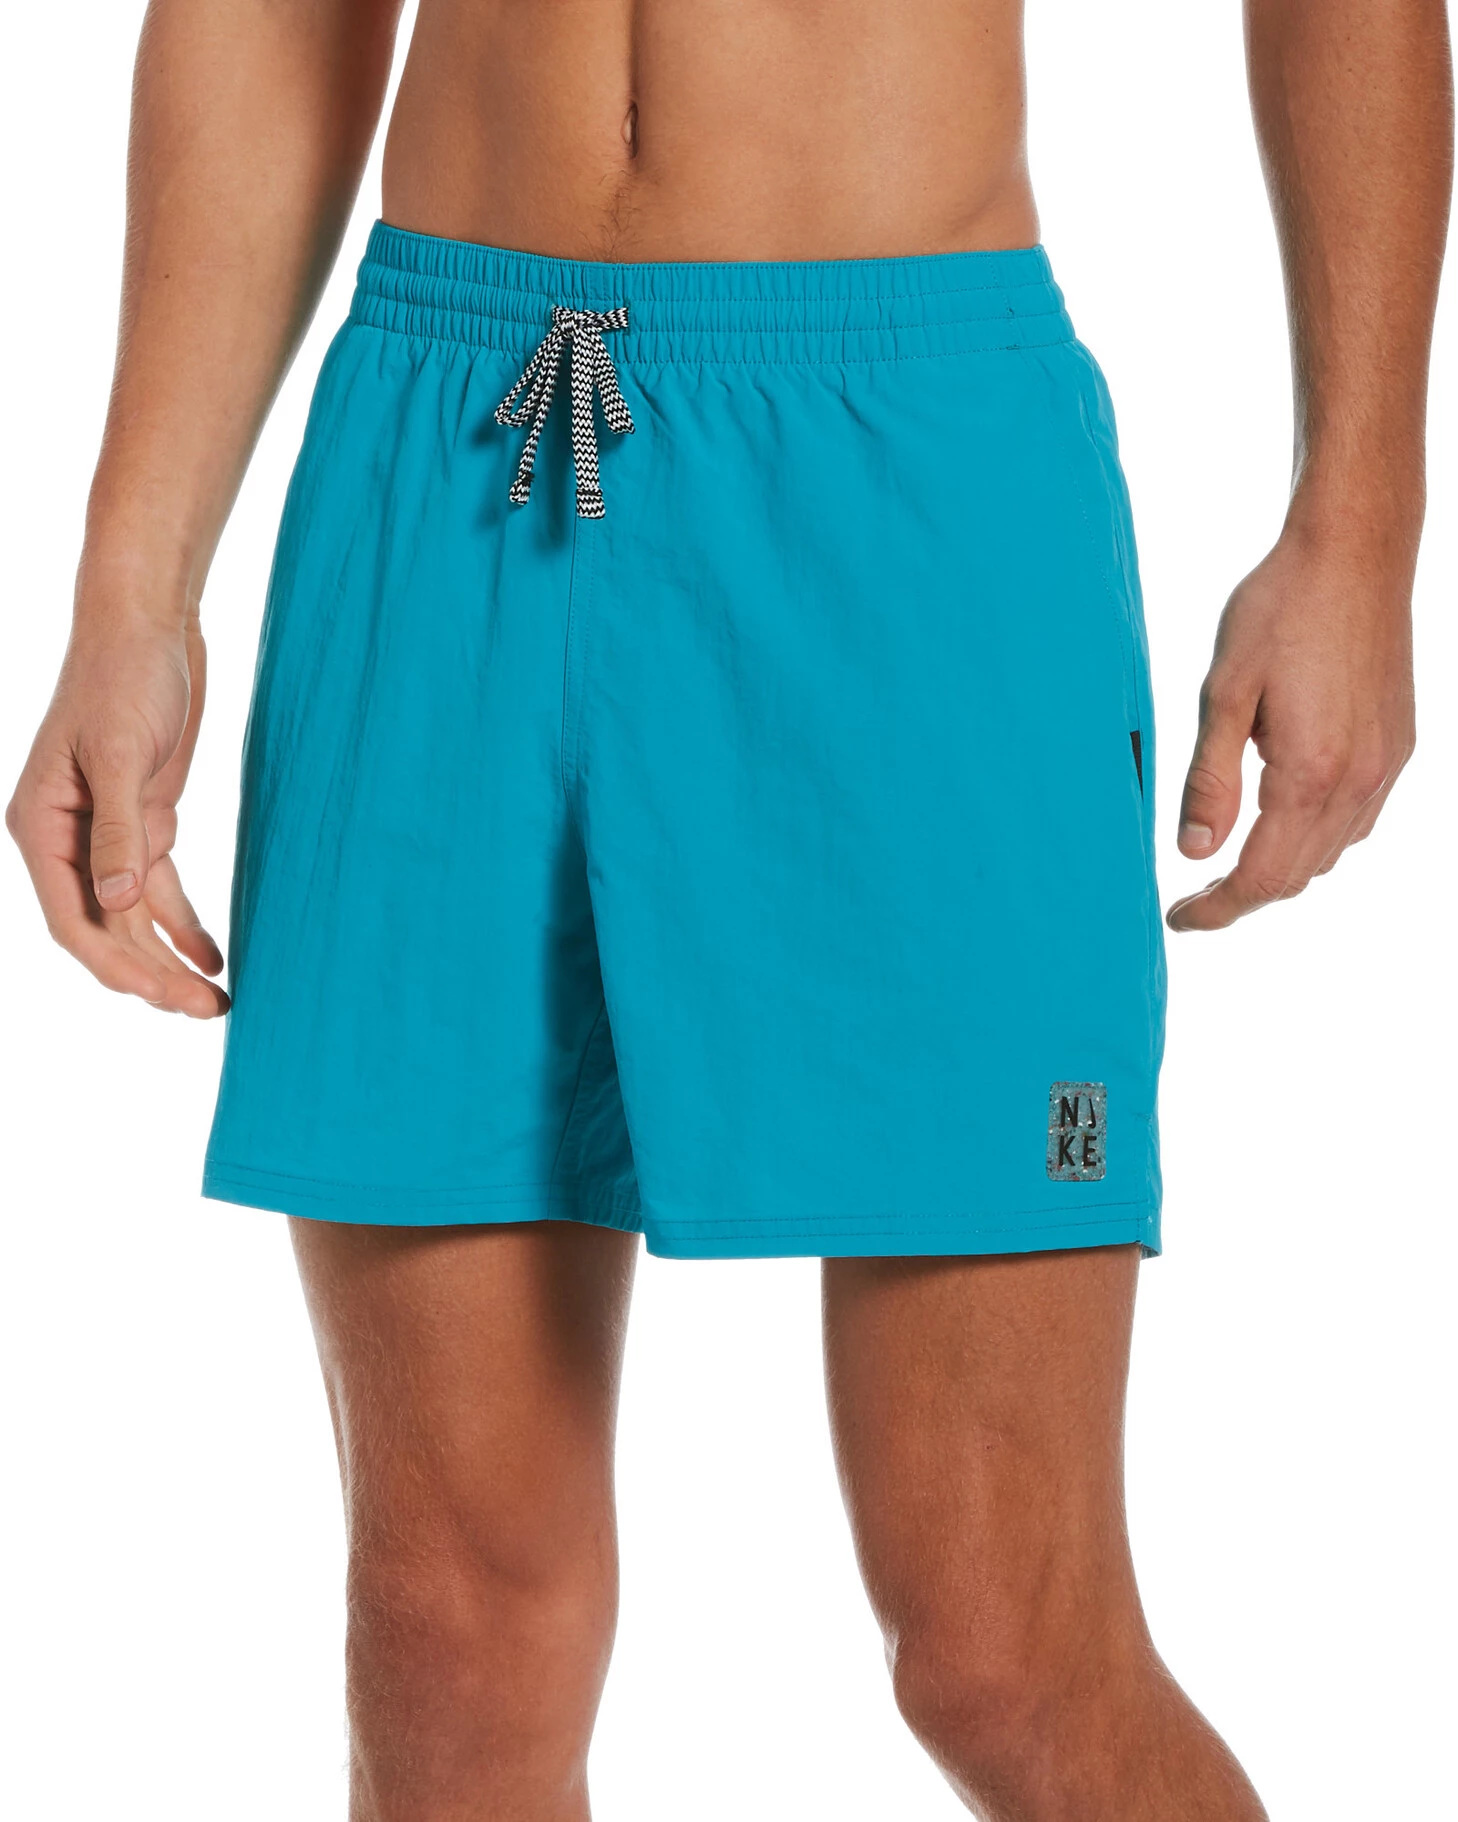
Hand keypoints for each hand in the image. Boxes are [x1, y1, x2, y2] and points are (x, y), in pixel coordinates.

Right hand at [7, 609, 228, 1015]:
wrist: (151, 625)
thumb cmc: (125, 675)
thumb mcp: (119, 752)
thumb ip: (120, 830)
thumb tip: (115, 903)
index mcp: (42, 828)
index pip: (73, 920)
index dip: (117, 964)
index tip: (163, 997)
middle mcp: (68, 840)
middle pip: (108, 929)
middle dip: (153, 975)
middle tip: (208, 1012)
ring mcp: (107, 834)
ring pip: (134, 917)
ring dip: (171, 959)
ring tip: (216, 1001)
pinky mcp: (145, 820)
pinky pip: (160, 889)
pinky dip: (185, 924)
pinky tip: (212, 958)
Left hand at [1166, 526, 1414, 931]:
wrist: (1354, 553)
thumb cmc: (1280, 609)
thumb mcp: (1223, 693)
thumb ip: (1210, 780)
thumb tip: (1194, 852)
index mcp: (1309, 772)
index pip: (1261, 877)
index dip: (1217, 910)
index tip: (1179, 919)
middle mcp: (1358, 780)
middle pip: (1297, 877)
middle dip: (1243, 897)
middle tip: (1193, 898)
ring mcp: (1385, 766)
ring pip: (1330, 854)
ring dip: (1280, 871)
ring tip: (1229, 864)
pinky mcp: (1397, 747)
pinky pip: (1356, 821)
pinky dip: (1315, 840)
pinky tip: (1282, 821)